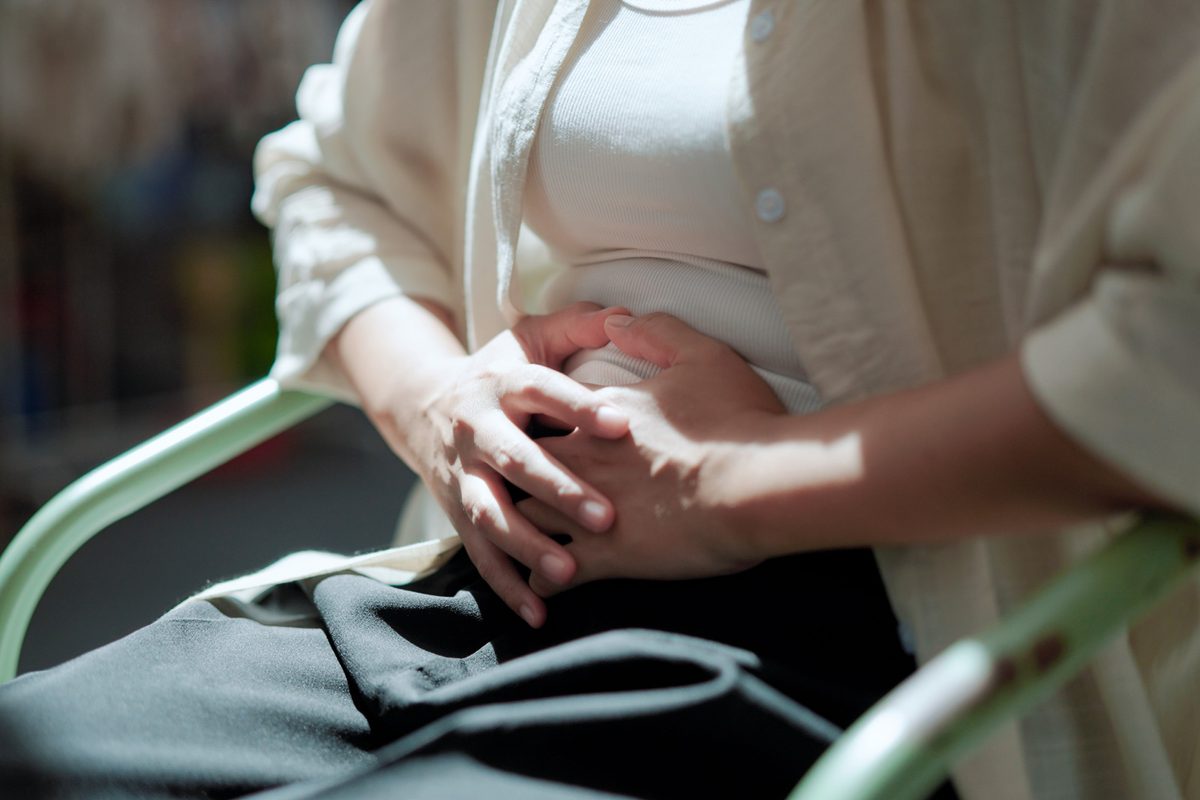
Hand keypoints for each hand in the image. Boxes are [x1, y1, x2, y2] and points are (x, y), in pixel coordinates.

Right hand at [364, 302, 631, 626]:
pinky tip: (539, 611)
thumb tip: (624, 315)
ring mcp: (464, 475)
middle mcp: (478, 428)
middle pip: (515, 459)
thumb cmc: (500, 372)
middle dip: (558, 489)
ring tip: (567, 572)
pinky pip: (479, 553)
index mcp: (503, 381)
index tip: (622, 423)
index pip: (542, 390)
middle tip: (606, 516)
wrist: (423, 408)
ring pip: (489, 513)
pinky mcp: (456, 513)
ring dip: (526, 545)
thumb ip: (577, 325)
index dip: (578, 405)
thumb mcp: (529, 337)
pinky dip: (506, 584)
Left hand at [516, 313, 787, 592]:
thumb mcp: (703, 356)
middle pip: (523, 462)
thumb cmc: (737, 420)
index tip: (539, 426)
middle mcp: (583, 458)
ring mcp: (587, 508)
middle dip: (514, 472)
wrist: (758, 486)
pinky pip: (553, 573)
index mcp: (600, 413)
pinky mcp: (604, 557)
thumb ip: (656, 331)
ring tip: (517, 538)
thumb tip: (615, 320)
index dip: (541, 419)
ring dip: (518, 528)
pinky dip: (542, 579)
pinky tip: (541, 585)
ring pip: (525, 519)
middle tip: (512, 482)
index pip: (549, 410)